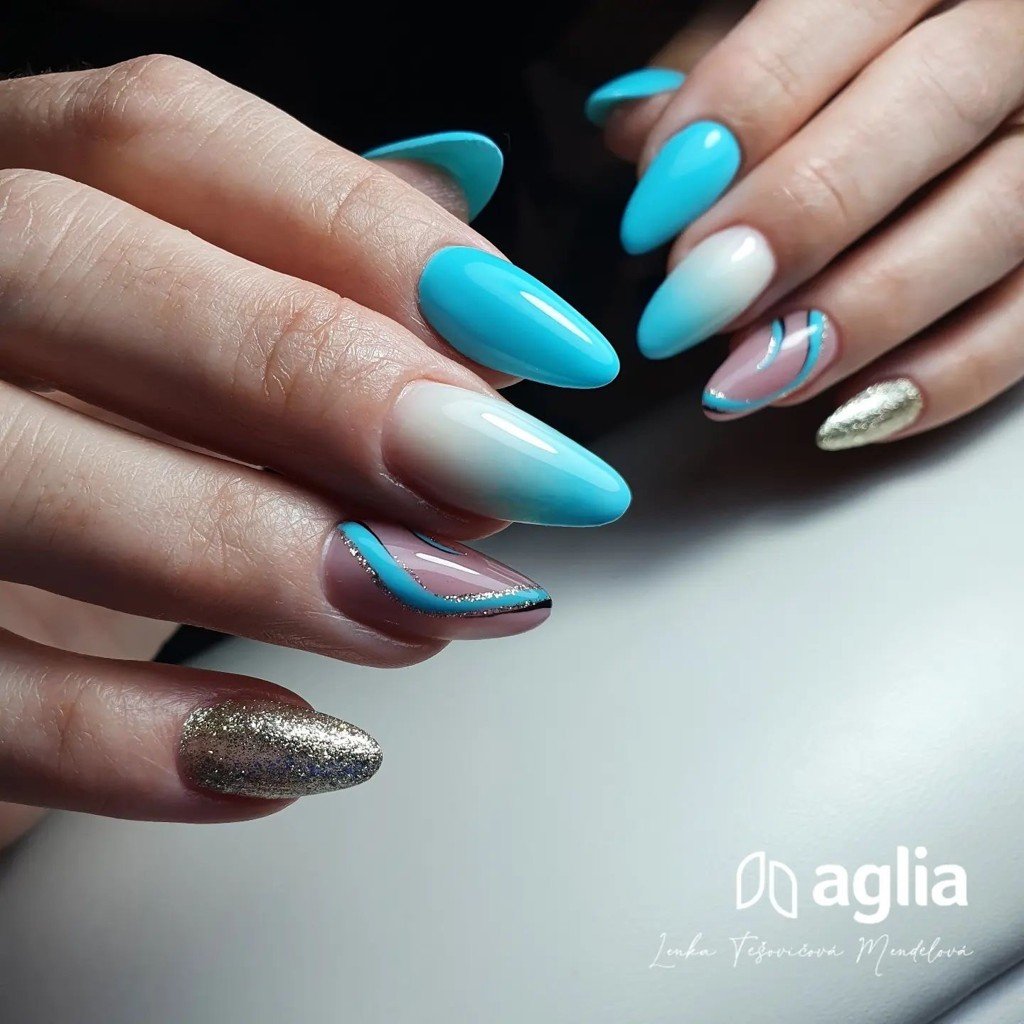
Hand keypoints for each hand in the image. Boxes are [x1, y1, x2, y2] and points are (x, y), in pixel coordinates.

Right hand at [0, 55, 629, 831]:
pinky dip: (134, 741)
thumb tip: (480, 261)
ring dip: (254, 555)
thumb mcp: (188, 366)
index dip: (367, 232)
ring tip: (431, 612)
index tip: (544, 344)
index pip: (161, 138)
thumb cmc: (87, 459)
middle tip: (501, 477)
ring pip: (13, 471)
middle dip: (314, 376)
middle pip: (70, 262)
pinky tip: (298, 752)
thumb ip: (314, 294)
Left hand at [589, 0, 1023, 448]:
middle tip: (692, 301)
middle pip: (933, 102)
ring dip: (863, 311)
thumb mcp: (793, 36)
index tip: (654, 211)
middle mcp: (1021, 35)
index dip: (738, 113)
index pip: (839, 10)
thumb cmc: (863, 71)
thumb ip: (720, 71)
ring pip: (997, 218)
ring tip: (754, 374)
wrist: (978, 109)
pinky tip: (845, 411)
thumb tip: (633, 126)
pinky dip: (942, 376)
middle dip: (799, 213)